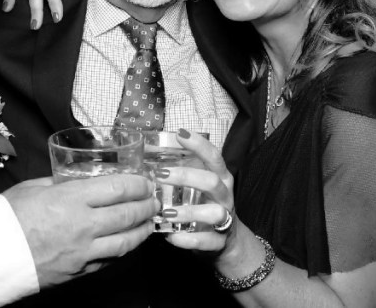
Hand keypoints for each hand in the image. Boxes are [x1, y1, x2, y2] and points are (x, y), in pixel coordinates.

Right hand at [2, 174, 157, 287]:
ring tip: (149, 222)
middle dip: (146, 205)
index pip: (117, 188)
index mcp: (70, 199)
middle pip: (127, 214)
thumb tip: (76, 179)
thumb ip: (59, 183)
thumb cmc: (5, 219)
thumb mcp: (32, 188)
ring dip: (142, 230)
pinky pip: (109, 259)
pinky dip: (123, 249)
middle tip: (154, 200)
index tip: (146, 181)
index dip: (138, 184)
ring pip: (125, 241)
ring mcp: (83, 251)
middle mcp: (82, 225)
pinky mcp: (78, 271)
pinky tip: (127, 242)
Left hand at [156, 130, 236, 253]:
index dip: (199, 144)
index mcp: (220, 178)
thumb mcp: (199, 188)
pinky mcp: (220, 241)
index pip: (214, 156)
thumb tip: (148, 161)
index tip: (180, 133)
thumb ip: (181, 175)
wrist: (227, 241)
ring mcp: (225, 219)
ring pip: (214, 213)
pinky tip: (170, 237)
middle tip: (160, 175)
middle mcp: (224, 196)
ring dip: (188, 212)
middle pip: (211, 181)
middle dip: (186, 177)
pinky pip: (206, 241)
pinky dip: (187, 240)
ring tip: (166, 212)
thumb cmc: (205, 207)